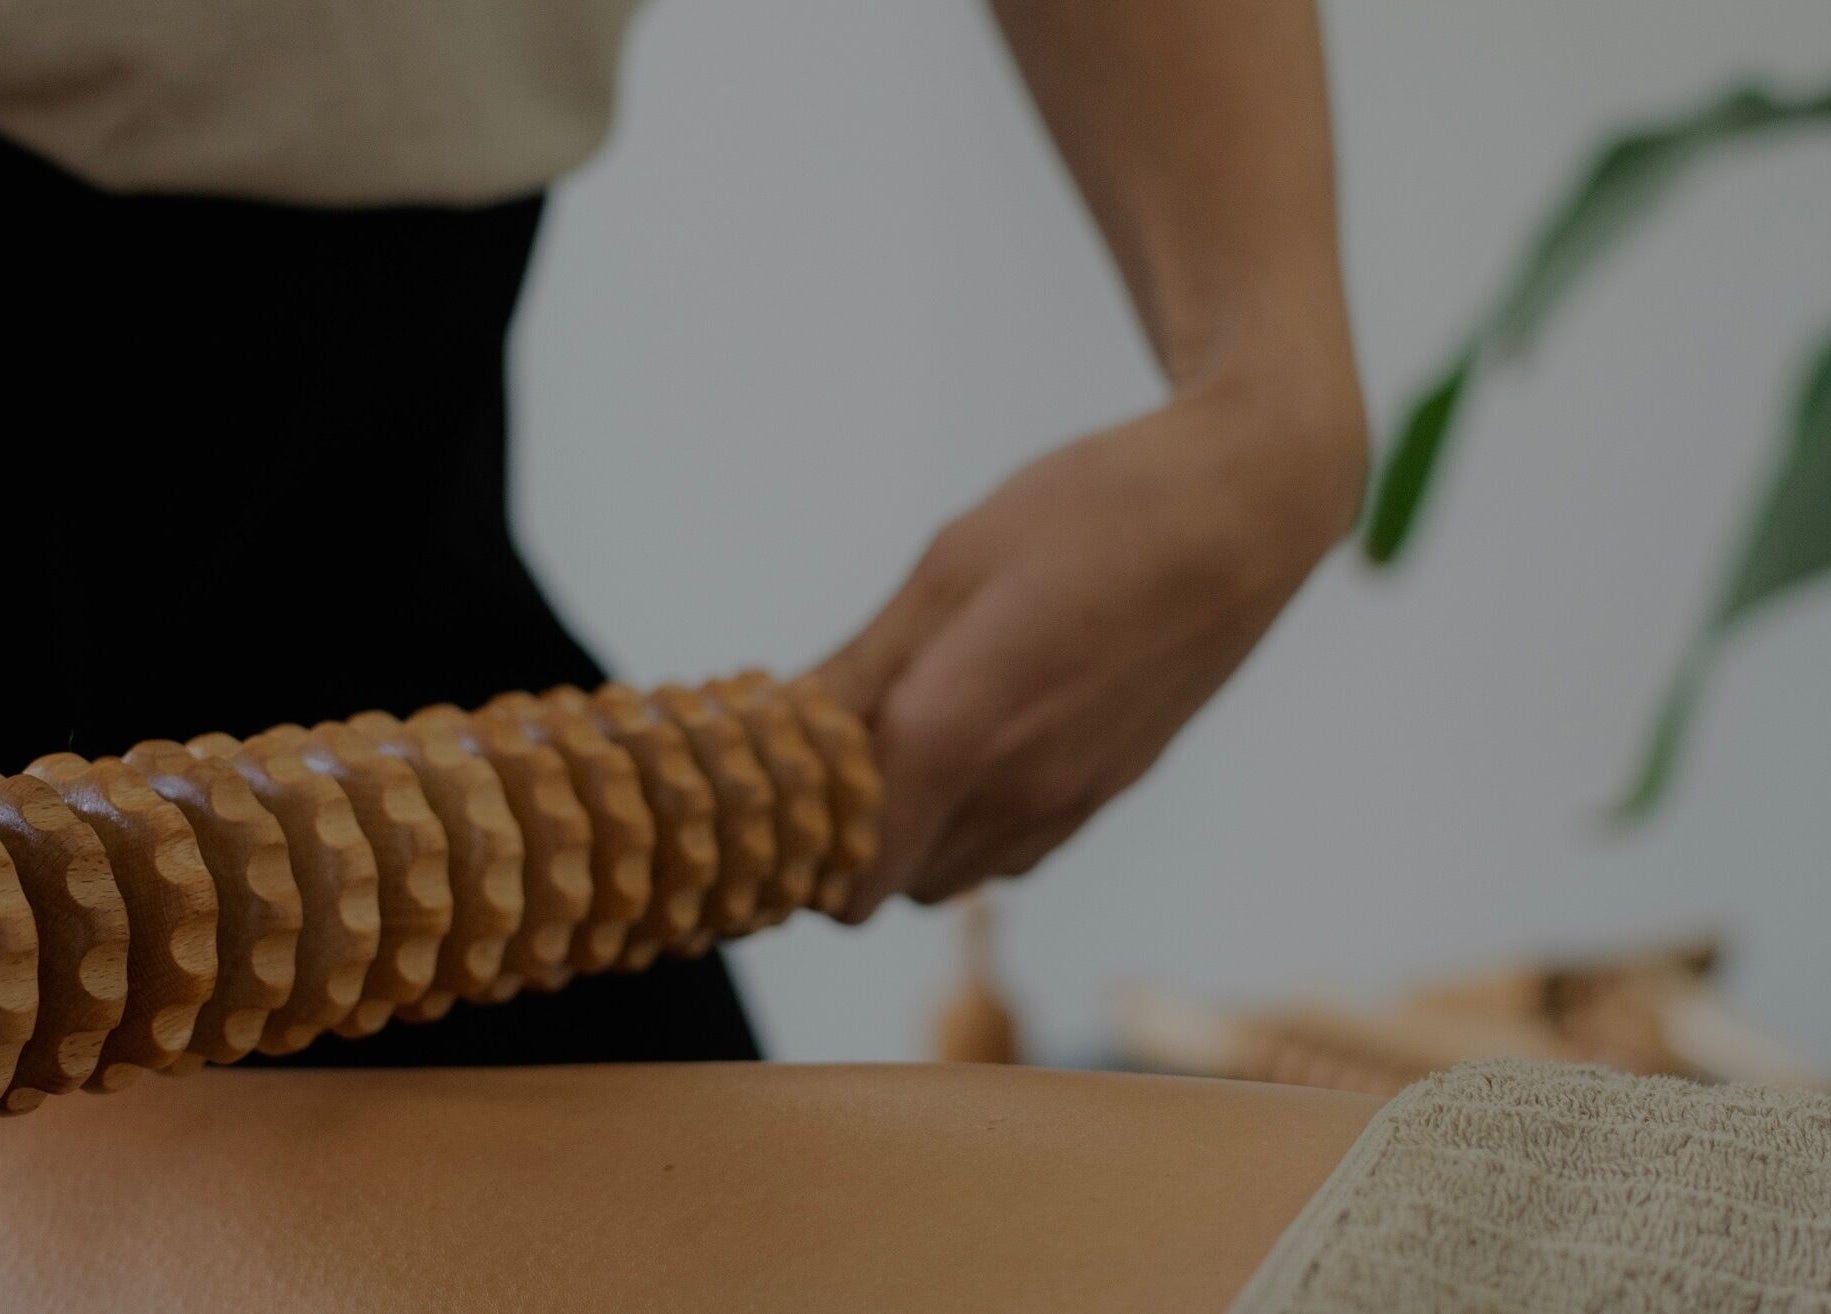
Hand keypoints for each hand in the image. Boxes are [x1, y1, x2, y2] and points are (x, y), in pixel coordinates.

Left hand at [814, 360, 1366, 920]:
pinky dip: (975, 824)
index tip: (779, 790)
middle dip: (847, 840)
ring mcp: (1074, 801)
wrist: (1245, 512)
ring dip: (912, 836)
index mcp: (956, 734)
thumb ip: (860, 667)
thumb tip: (781, 730)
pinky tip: (981, 739)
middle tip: (830, 750)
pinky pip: (1016, 850)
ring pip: (955, 875)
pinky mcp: (1113, 790)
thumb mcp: (948, 565)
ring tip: (904, 737)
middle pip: (892, 889)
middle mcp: (1018, 794)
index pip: (850, 879)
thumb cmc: (1090, 514)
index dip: (800, 851)